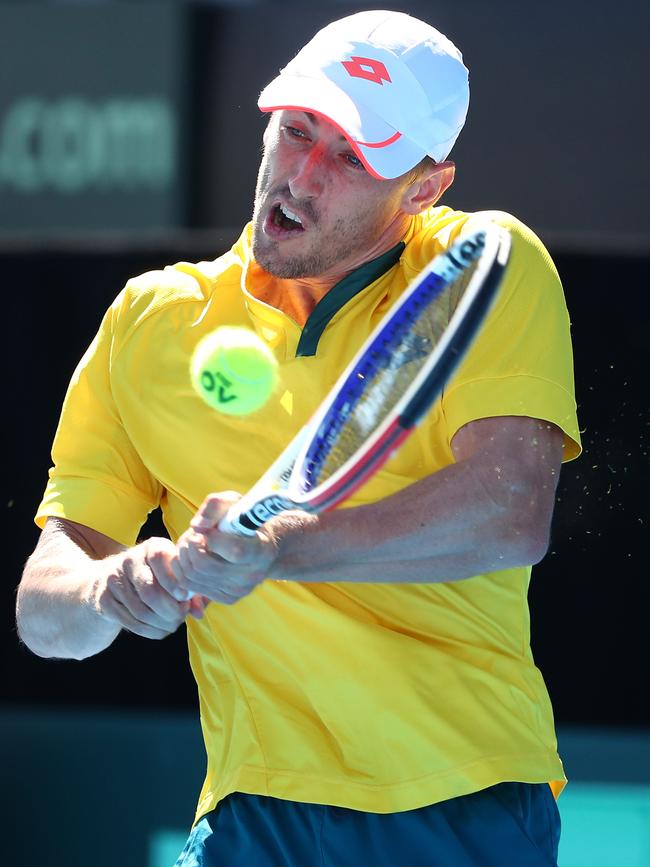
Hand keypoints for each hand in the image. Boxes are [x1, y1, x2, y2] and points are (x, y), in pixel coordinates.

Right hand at [90, 537, 208, 638]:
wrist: (115, 580)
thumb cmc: (158, 577)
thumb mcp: (175, 574)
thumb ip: (192, 590)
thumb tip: (199, 612)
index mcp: (152, 547)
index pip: (160, 560)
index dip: (174, 582)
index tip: (185, 597)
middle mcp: (129, 559)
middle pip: (150, 591)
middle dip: (170, 610)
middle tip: (181, 617)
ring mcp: (113, 580)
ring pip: (141, 611)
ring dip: (162, 624)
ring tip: (173, 624)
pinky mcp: (104, 600)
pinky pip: (130, 622)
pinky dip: (149, 631)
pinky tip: (160, 629)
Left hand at [174, 492, 277, 604]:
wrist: (260, 545)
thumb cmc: (245, 519)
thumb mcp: (234, 502)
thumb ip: (215, 505)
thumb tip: (197, 526)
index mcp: (261, 550)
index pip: (234, 551)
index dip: (211, 539)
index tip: (206, 529)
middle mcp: (252, 575)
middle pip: (205, 566)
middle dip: (189, 547)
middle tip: (192, 535)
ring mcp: (239, 590)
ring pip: (193, 577)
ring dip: (183, 557)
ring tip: (189, 544)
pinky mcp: (227, 598)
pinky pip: (191, 587)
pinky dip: (183, 571)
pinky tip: (191, 557)